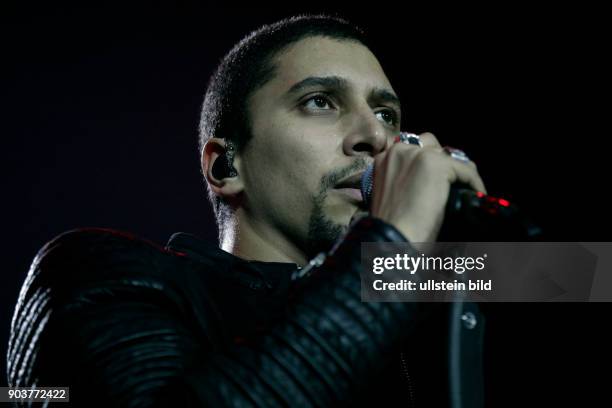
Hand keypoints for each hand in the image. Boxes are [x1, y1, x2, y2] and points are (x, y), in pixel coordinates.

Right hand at [369, 133, 486, 241]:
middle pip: (433, 146)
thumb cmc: (391, 227)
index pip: (414, 151)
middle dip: (443, 163)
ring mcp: (418, 155)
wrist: (392, 238)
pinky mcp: (437, 164)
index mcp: (384, 159)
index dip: (428, 166)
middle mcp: (399, 151)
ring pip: (450, 156)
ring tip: (465, 190)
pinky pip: (466, 169)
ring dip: (458, 172)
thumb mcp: (389, 197)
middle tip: (451, 185)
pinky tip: (475, 196)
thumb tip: (425, 184)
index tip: (439, 183)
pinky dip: (474, 183)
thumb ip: (401, 182)